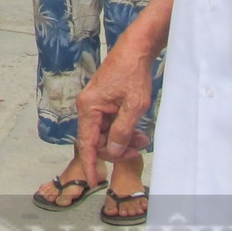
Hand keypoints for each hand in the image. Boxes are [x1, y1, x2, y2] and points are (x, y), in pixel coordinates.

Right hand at [75, 35, 155, 186]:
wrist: (136, 50)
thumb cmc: (133, 74)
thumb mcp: (133, 106)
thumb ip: (122, 131)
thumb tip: (114, 151)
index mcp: (89, 108)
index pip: (87, 143)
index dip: (90, 163)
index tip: (94, 180)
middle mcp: (87, 107)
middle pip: (98, 140)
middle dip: (118, 148)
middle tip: (141, 148)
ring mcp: (95, 105)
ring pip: (106, 133)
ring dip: (124, 139)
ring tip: (144, 138)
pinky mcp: (103, 102)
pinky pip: (110, 124)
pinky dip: (124, 130)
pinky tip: (138, 130)